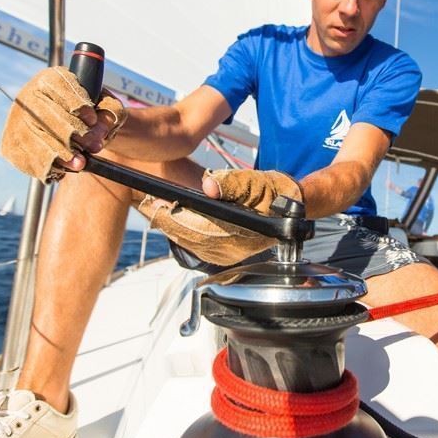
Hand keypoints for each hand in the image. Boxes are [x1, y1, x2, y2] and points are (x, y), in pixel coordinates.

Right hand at [0, 67, 125, 181]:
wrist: (74, 130)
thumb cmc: (94, 115)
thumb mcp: (108, 108)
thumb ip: (110, 113)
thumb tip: (97, 131)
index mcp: (52, 78)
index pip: (59, 86)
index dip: (76, 105)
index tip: (92, 120)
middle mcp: (28, 95)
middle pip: (44, 115)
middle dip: (71, 135)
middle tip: (94, 147)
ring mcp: (16, 120)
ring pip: (32, 139)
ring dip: (58, 154)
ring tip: (80, 163)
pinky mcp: (10, 143)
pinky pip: (23, 157)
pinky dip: (44, 166)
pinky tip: (61, 169)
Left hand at [138, 169, 302, 266]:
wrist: (291, 209)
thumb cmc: (277, 194)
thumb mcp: (259, 182)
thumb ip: (234, 183)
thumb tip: (209, 186)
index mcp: (240, 235)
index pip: (198, 228)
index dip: (174, 216)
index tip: (156, 203)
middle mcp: (231, 251)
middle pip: (188, 238)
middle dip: (165, 220)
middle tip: (146, 202)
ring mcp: (225, 256)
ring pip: (187, 243)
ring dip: (169, 226)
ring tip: (153, 207)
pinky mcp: (221, 254)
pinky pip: (193, 245)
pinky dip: (179, 232)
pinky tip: (170, 217)